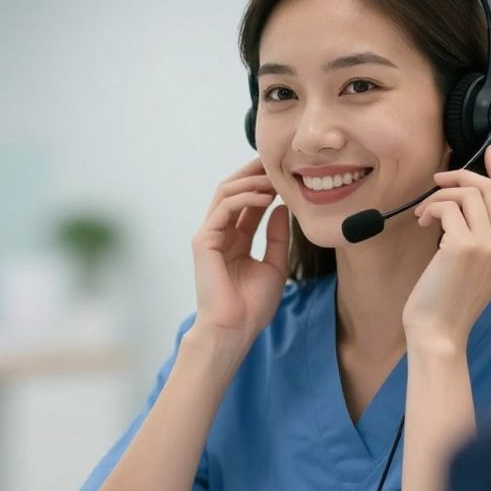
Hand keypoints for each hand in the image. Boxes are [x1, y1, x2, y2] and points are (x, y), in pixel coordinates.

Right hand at [191, 157, 290, 344]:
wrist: (235, 329)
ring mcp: (209, 235)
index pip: (247, 202)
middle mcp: (220, 233)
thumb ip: (277, 237)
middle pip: (233, 190)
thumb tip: (282, 208)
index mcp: (234, 240)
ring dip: (251, 181)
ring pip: (226, 192)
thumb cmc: (252, 306)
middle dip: (254, 173)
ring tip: (275, 179)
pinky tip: (266, 196)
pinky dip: (245, 197)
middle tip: (278, 161)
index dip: (265, 184)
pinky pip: (224, 207)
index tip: (286, 172)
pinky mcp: (204, 240)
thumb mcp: (275, 266)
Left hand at [402, 146, 490, 346]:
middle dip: (462, 177)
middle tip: (437, 181)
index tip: (488, 151)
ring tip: (424, 213)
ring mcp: (489, 245)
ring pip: (469, 194)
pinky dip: (432, 208)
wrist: (439, 333)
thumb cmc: (446, 302)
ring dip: (440, 195)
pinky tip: (423, 221)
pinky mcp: (464, 246)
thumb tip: (461, 201)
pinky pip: (448, 207)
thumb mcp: (472, 267)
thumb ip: (478, 237)